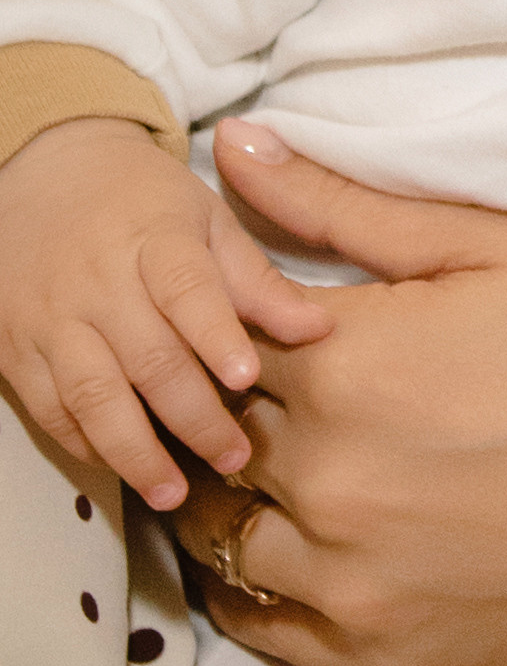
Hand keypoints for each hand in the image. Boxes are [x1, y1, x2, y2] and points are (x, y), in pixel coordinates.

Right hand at [0, 118, 328, 509]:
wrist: (40, 173)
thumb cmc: (140, 201)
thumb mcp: (205, 218)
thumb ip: (256, 279)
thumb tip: (318, 329)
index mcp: (153, 239)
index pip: (186, 290)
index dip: (215, 336)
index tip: (246, 378)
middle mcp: (97, 281)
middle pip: (146, 358)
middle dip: (193, 418)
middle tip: (235, 458)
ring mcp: (52, 318)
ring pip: (91, 395)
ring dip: (134, 452)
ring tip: (174, 491)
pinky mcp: (17, 347)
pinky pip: (49, 408)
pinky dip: (86, 445)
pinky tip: (124, 468)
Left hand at [180, 121, 506, 665]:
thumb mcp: (505, 247)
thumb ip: (350, 208)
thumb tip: (231, 149)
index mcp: (349, 368)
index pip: (219, 330)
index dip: (235, 310)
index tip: (276, 307)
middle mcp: (332, 487)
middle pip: (212, 434)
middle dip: (228, 400)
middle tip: (285, 382)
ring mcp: (360, 587)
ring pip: (222, 541)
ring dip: (238, 497)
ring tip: (292, 462)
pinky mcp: (399, 659)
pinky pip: (273, 631)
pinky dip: (267, 587)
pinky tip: (311, 544)